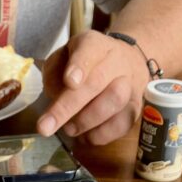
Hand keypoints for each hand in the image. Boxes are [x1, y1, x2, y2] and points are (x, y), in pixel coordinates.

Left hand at [38, 30, 149, 144]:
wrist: (127, 62)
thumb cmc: (88, 64)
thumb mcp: (65, 57)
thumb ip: (54, 72)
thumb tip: (54, 95)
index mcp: (95, 46)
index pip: (89, 50)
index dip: (80, 66)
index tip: (69, 82)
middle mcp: (116, 62)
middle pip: (97, 81)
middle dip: (69, 106)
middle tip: (46, 127)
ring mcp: (130, 84)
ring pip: (115, 101)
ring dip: (87, 120)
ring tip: (69, 129)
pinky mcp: (136, 107)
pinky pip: (122, 123)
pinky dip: (101, 134)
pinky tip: (85, 135)